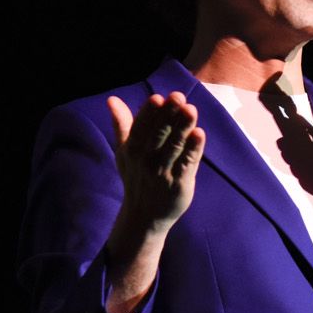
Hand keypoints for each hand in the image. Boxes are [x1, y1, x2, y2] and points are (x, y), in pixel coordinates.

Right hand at [108, 92, 205, 232]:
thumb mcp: (125, 151)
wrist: (144, 215)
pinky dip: (194, 149)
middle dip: (168, 115)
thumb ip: (121, 124)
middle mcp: (146, 160)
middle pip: (159, 134)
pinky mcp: (179, 184)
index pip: (141, 127)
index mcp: (132, 149)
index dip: (149, 113)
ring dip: (183, 128)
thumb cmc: (136, 176)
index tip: (157, 98)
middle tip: (178, 96)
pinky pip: (187, 164)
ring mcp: (163, 173)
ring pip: (174, 147)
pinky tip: (200, 134)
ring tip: (191, 110)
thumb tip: (112, 99)